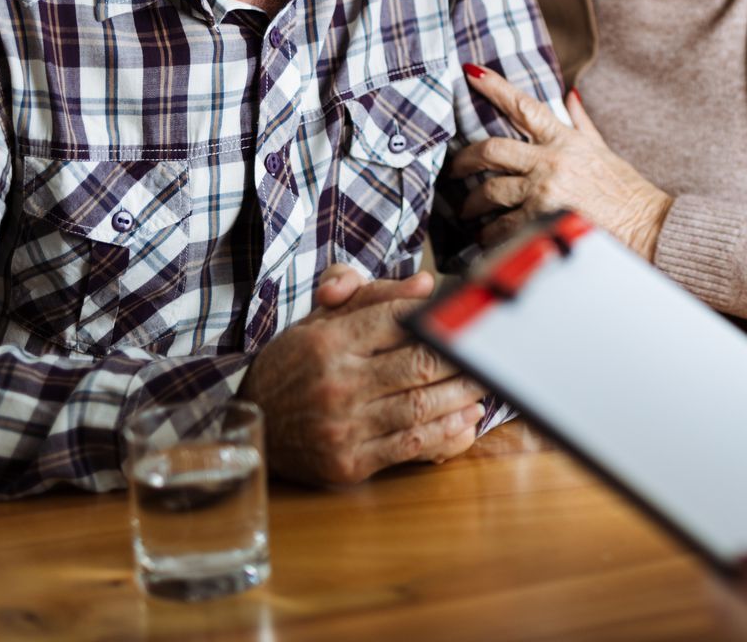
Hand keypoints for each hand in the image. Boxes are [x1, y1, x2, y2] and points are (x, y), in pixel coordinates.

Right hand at [238, 267, 487, 484]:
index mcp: (328, 342)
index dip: (437, 318)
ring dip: (464, 394)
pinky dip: (446, 430)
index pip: (398, 321)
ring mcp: (342, 427)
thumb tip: (425, 284)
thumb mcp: (321, 321)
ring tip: (487, 382)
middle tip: (492, 352)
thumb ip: (371, 298)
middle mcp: (336, 383)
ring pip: (422, 406)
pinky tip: (467, 417)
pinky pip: (410, 444)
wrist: (253, 425)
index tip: (466, 317)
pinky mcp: (348, 463)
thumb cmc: (294, 365)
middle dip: (465, 359)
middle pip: (421, 365)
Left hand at [451, 64, 673, 261]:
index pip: (523, 106)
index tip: (470, 73)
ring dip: (473, 204)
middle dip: (464, 159)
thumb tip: (570, 95)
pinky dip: (491, 233)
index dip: (494, 87)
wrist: (646, 225)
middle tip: (453, 169)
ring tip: (469, 211)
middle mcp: (551, 160)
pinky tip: (487, 237)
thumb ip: (581, 123)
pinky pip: (502, 224)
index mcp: (565, 139)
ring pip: (490, 191)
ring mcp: (545, 189)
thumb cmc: (626, 190)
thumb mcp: (603, 150)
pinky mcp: (543, 218)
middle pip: (491, 149)